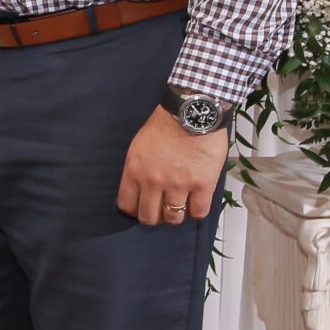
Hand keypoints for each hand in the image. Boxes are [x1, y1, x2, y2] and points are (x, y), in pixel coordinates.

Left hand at [116, 107, 230, 226]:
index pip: (127, 205)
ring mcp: (179, 185)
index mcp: (135, 171)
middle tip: (161, 212)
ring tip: (180, 206)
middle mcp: (154, 182)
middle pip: (149, 217)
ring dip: (176, 215)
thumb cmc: (166, 124)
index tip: (141, 209)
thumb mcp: (139, 145)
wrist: (192, 112)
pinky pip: (199, 212)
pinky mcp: (202, 185)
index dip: (135, 211)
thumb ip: (138, 168)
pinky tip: (197, 203)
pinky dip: (197, 211)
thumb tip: (140, 188)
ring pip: (174, 218)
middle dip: (154, 218)